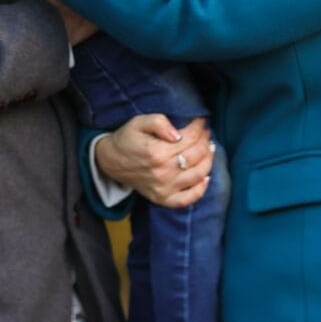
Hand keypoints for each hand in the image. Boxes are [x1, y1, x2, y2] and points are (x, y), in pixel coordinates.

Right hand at [96, 115, 214, 208]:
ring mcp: (164, 188)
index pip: (189, 138)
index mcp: (157, 152)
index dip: (199, 128)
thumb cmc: (127, 139)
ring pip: (198, 174)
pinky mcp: (163, 199)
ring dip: (208, 160)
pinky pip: (187, 199)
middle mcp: (162, 172)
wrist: (111, 161)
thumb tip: (177, 133)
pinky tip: (206, 177)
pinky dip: (200, 189)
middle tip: (206, 133)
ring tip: (209, 149)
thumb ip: (158, 122)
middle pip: (197, 155)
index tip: (201, 121)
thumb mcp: (138, 122)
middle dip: (205, 141)